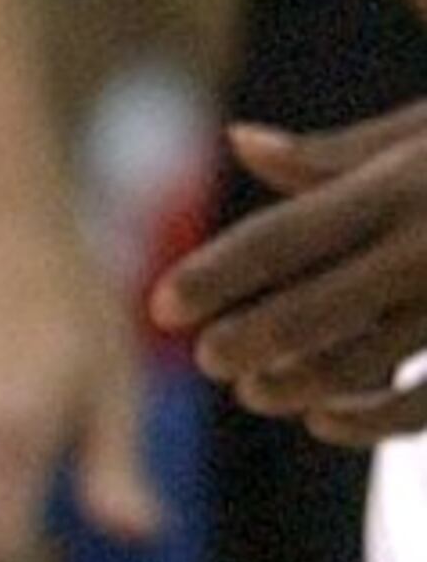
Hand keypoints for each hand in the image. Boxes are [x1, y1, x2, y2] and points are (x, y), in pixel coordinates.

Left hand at [160, 106, 426, 439]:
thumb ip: (338, 155)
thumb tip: (241, 143)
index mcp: (404, 184)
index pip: (285, 235)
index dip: (215, 274)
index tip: (160, 303)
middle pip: (312, 306)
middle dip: (246, 338)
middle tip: (205, 357)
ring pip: (365, 359)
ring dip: (297, 381)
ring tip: (252, 389)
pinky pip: (425, 401)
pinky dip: (371, 417)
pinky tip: (323, 418)